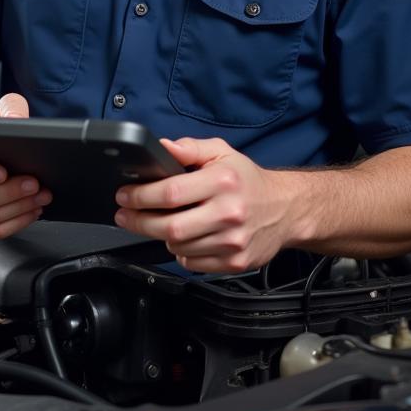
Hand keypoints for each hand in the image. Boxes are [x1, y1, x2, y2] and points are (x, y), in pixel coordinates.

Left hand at [113, 137, 292, 272]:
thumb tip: (162, 147)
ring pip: (179, 247)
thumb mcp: (221, 152)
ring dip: (163, 236)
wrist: (285, 209)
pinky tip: (187, 238)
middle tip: (125, 216)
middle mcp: (229, 212)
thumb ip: (189, 148)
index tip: (124, 195)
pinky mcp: (236, 262)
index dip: (140, 196)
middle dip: (139, 221)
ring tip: (162, 223)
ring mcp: (233, 241)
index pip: (170, 192)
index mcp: (223, 181)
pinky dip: (182, 253)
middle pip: (170, 226)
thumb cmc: (248, 180)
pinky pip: (193, 263)